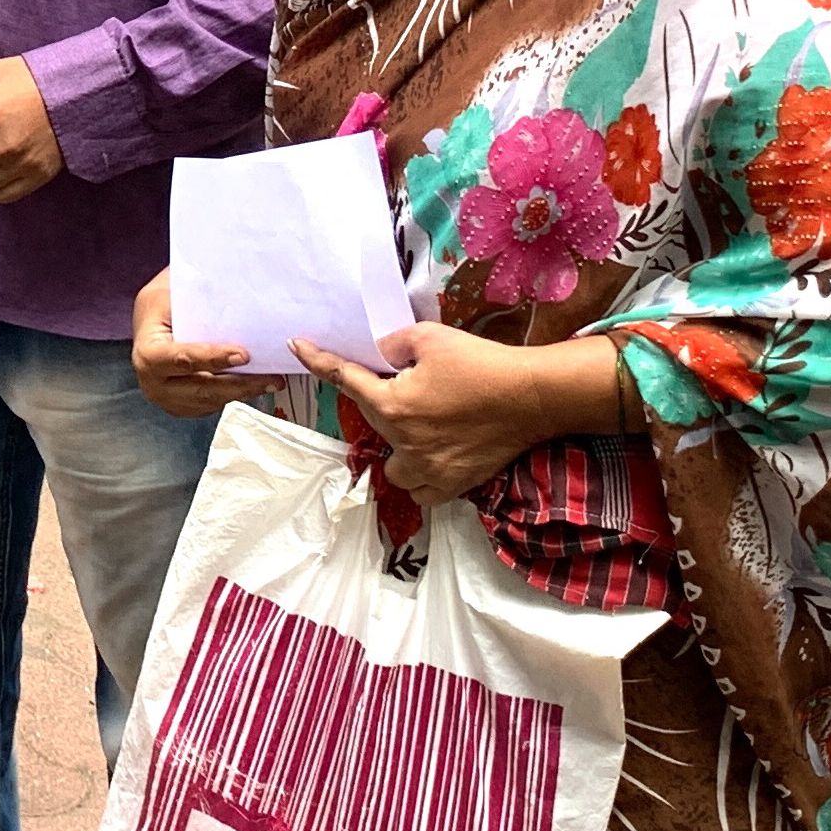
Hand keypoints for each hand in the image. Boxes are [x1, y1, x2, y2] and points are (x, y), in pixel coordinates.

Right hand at [133, 269, 274, 418]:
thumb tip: (235, 292)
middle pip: (203, 389)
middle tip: (272, 377)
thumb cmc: (161, 306)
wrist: (151, 325)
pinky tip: (257, 385)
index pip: (182, 359)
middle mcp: (154, 384)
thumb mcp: (168, 293)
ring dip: (245, 392)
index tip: (243, 355)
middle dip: (240, 384)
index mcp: (148, 354)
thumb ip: (194, 297)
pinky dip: (237, 395)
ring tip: (273, 380)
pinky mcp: (185, 406)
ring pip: (213, 401)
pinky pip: (215, 405)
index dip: (213, 358)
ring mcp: (169, 399)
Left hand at [291, 325, 608, 504]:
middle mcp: (404, 443)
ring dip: (397, 449)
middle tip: (407, 387)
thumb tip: (377, 354)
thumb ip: (392, 343)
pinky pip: (422, 492)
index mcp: (392, 406)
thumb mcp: (429, 338)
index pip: (342, 380)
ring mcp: (431, 469)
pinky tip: (432, 458)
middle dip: (381, 404)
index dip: (317, 360)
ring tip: (417, 429)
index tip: (296, 346)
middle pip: (373, 423)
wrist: (534, 397)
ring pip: (394, 469)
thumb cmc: (480, 364)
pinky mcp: (457, 484)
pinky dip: (421, 480)